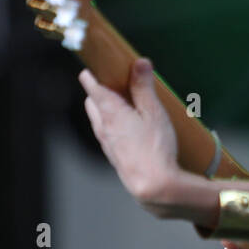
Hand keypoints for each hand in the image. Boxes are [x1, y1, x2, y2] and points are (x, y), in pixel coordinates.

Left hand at [79, 60, 179, 217]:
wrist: (153, 186)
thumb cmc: (155, 148)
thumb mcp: (154, 112)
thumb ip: (145, 87)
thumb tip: (139, 62)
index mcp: (110, 112)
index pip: (92, 86)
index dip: (93, 72)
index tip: (96, 63)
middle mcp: (103, 127)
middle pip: (93, 101)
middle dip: (102, 88)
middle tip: (121, 80)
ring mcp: (107, 143)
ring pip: (99, 118)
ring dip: (107, 107)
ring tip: (129, 102)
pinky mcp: (114, 155)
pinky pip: (107, 133)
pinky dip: (113, 123)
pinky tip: (132, 126)